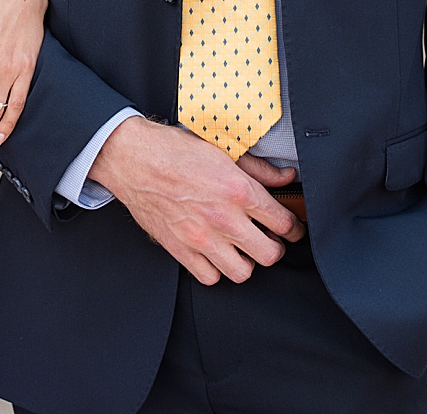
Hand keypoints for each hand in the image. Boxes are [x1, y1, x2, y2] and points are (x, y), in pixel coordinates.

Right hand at [88, 117, 304, 284]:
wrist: (132, 157)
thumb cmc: (172, 150)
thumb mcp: (222, 150)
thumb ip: (258, 169)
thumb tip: (284, 178)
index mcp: (237, 190)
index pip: (283, 222)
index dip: (295, 228)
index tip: (293, 229)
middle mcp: (222, 218)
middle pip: (269, 254)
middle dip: (275, 247)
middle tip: (270, 239)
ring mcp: (201, 237)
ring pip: (242, 272)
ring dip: (246, 261)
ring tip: (241, 248)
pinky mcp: (180, 249)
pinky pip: (209, 277)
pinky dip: (215, 269)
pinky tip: (215, 253)